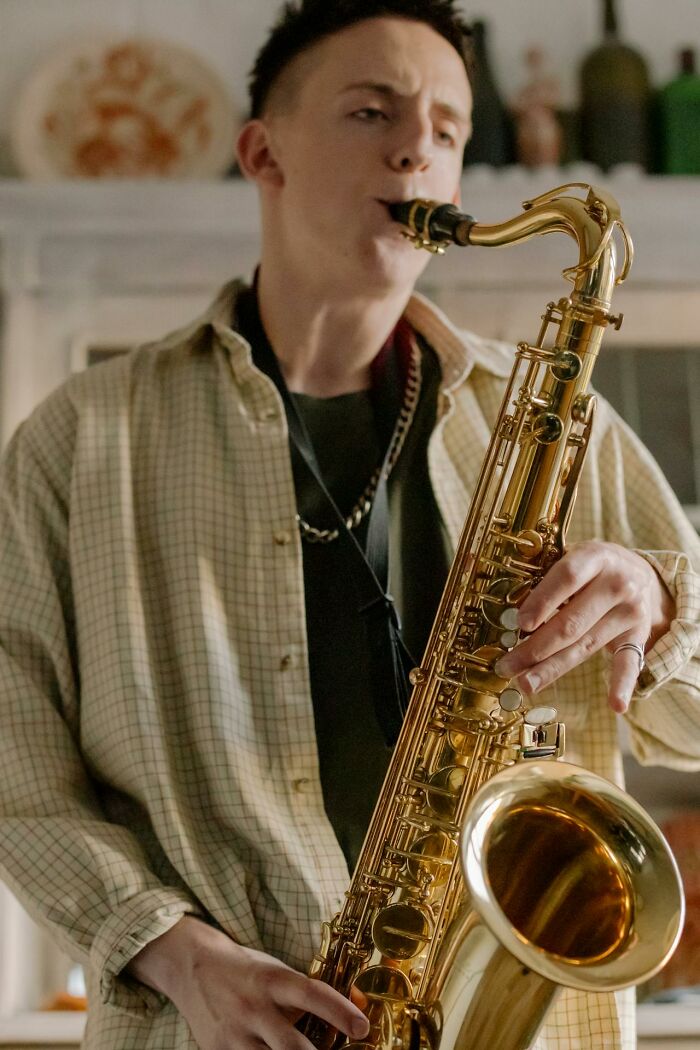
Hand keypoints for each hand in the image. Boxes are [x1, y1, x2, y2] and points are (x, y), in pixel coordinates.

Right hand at [127, 916, 368, 1049]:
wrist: (192, 966)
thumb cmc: (245, 970)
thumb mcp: (277, 971)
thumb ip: (307, 995)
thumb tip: (352, 1010)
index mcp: (272, 979)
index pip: (312, 994)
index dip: (340, 1011)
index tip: (362, 1027)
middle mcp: (253, 1006)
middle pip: (291, 1046)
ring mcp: (234, 1033)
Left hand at [494, 541, 675, 713]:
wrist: (642, 574)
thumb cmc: (592, 567)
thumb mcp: (575, 556)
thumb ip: (548, 577)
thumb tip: (509, 612)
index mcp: (596, 557)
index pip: (567, 578)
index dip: (542, 601)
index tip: (520, 623)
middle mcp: (617, 584)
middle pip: (572, 622)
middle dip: (535, 647)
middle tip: (507, 666)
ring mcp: (629, 612)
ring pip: (586, 645)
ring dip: (553, 668)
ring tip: (526, 684)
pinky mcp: (638, 636)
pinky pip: (629, 663)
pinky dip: (622, 685)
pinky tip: (615, 705)